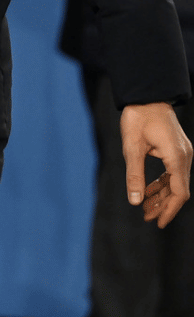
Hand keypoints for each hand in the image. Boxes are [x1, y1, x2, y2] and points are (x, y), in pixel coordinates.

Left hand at [120, 101, 191, 227]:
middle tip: (147, 217)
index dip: (169, 209)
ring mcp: (183, 153)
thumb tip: (135, 202)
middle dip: (163, 205)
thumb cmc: (138, 118)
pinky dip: (162, 182)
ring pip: (175, 181)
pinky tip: (149, 190)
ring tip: (145, 207)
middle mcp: (184, 157)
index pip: (179, 192)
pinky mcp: (177, 149)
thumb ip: (134, 176)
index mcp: (177, 157)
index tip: (158, 222)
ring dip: (161, 195)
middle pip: (178, 189)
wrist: (146, 95)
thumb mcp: (132, 147)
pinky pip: (172, 172)